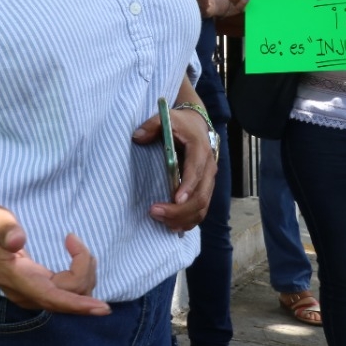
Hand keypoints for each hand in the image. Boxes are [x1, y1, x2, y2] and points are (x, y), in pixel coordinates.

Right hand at [0, 203, 109, 315]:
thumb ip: (6, 230)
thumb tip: (18, 241)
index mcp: (15, 278)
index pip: (51, 297)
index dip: (78, 304)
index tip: (102, 307)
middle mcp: (24, 292)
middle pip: (67, 296)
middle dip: (83, 270)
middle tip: (73, 239)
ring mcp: (31, 293)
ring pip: (70, 296)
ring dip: (83, 272)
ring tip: (74, 244)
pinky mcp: (37, 288)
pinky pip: (66, 292)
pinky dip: (78, 275)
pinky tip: (75, 255)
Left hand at [133, 106, 216, 232]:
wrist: (197, 125)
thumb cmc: (180, 123)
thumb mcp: (166, 118)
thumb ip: (152, 125)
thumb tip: (137, 137)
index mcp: (200, 151)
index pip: (196, 172)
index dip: (187, 187)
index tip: (175, 200)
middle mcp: (209, 168)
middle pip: (201, 196)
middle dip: (179, 209)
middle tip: (154, 212)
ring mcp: (208, 181)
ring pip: (202, 207)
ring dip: (183, 218)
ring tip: (161, 222)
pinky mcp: (205, 189)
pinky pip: (201, 210)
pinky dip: (189, 221)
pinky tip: (173, 227)